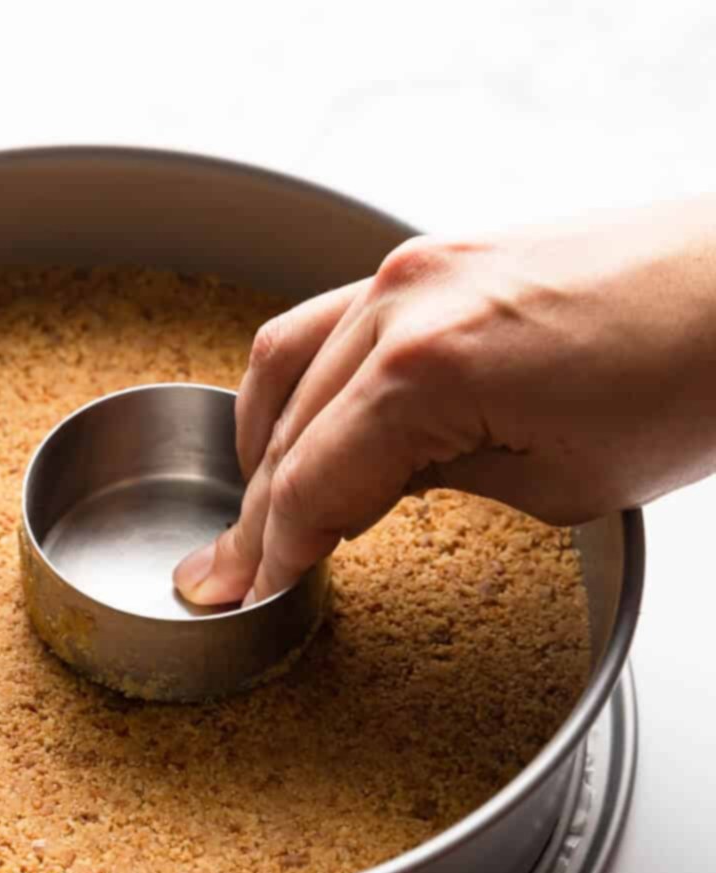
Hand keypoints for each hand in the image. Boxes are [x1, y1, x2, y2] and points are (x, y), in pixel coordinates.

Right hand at [174, 197, 715, 605]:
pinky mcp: (438, 256)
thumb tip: (371, 488)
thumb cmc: (689, 382)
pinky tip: (306, 418)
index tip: (252, 590)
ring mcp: (414, 269)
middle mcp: (399, 304)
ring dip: (262, 437)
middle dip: (256, 510)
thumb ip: (437, 482)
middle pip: (286, 429)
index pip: (311, 482)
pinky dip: (304, 381)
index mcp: (423, 372)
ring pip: (286, 360)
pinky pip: (330, 321)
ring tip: (256, 499)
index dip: (275, 549)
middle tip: (228, 568)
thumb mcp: (556, 483)